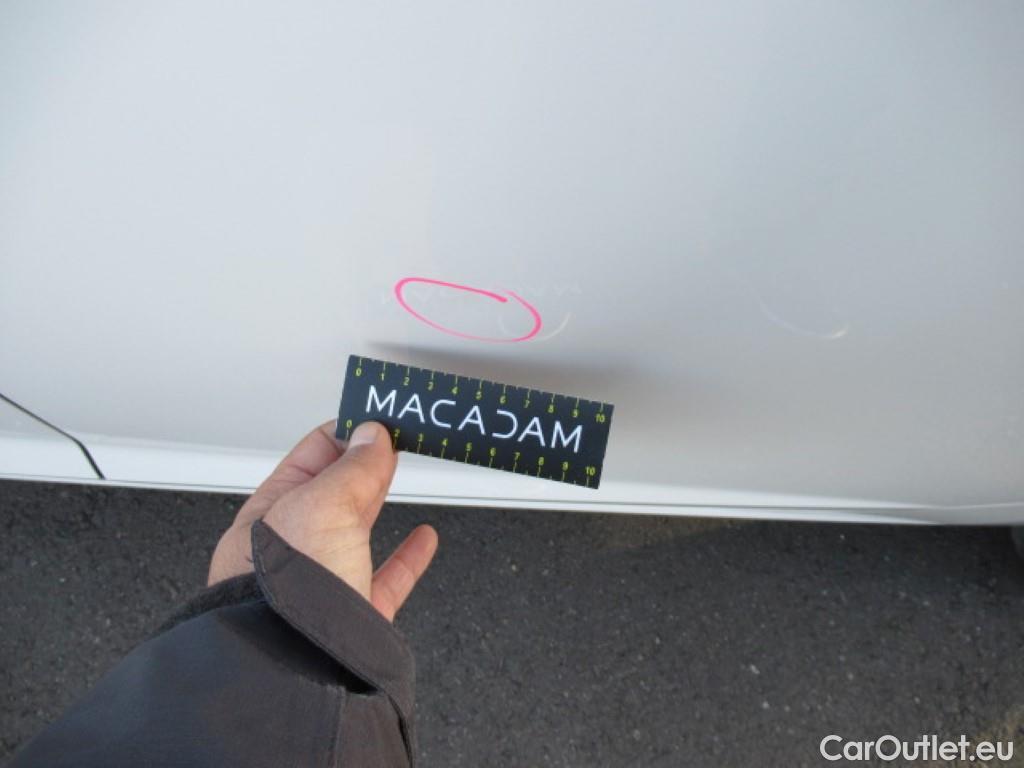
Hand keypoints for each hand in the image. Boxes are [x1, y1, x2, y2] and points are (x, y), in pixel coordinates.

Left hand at [208, 420, 437, 621]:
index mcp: (269, 515)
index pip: (308, 459)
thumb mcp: (322, 505)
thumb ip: (354, 468)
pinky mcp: (355, 615)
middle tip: (395, 437)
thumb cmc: (284, 589)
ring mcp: (323, 582)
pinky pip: (386, 579)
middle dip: (363, 462)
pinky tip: (423, 539)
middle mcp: (292, 549)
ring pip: (357, 532)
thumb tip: (374, 436)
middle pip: (333, 493)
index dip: (345, 433)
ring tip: (400, 473)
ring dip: (381, 501)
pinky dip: (409, 556)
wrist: (295, 669)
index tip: (377, 418)